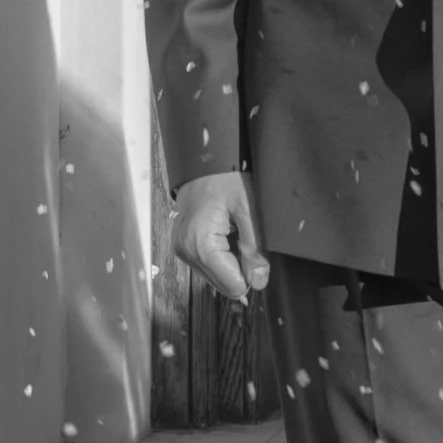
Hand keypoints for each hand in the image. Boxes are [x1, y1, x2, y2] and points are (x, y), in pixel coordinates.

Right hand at [170, 168, 270, 304]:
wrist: (204, 156)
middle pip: (223, 284)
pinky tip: (229, 233)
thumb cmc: (227, 177)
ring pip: (216, 275)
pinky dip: (223, 256)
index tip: (260, 253)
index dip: (252, 274)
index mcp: (200, 245)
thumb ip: (255, 249)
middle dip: (242, 268)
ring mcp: (181, 249)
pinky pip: (208, 263)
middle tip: (249, 238)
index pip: (232, 285)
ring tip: (237, 232)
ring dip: (232, 262)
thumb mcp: (250, 209)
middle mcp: (185, 252)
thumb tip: (258, 283)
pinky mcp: (182, 245)